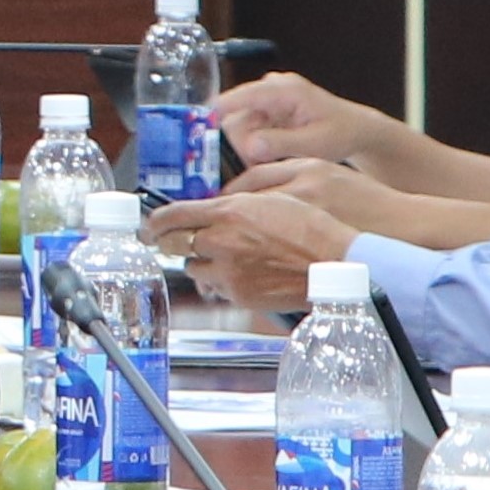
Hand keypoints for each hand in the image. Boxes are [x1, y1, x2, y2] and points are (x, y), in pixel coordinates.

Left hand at [147, 184, 351, 309]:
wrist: (339, 263)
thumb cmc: (313, 225)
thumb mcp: (274, 194)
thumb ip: (236, 199)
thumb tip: (211, 205)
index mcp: (230, 212)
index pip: (173, 215)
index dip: (156, 220)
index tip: (150, 223)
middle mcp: (222, 242)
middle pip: (172, 243)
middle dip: (168, 240)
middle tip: (167, 239)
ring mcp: (229, 272)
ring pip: (192, 267)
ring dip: (198, 260)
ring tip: (218, 254)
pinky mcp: (240, 295)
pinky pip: (216, 287)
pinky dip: (220, 279)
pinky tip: (238, 271)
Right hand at [205, 69, 407, 168]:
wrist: (356, 130)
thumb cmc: (341, 132)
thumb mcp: (316, 143)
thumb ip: (282, 143)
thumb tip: (250, 146)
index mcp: (284, 89)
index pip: (241, 96)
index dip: (215, 112)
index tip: (195, 130)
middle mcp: (271, 89)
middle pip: (236, 116)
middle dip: (234, 144)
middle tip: (236, 169)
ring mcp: (267, 100)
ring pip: (239, 126)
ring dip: (242, 149)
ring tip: (253, 169)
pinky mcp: (265, 112)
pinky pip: (247, 131)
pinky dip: (250, 148)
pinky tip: (259, 162)